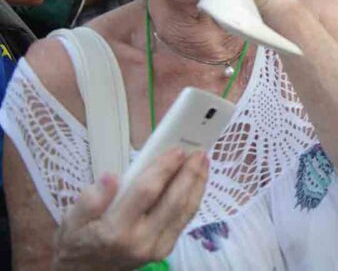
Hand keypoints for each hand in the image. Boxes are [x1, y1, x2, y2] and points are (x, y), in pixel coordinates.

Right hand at [53, 149, 207, 270]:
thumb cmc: (78, 242)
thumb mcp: (71, 220)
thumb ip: (89, 200)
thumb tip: (110, 178)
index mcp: (115, 231)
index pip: (146, 192)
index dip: (164, 168)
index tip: (176, 150)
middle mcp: (140, 241)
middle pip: (173, 201)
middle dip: (189, 174)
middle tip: (199, 151)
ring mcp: (156, 248)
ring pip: (185, 211)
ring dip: (197, 184)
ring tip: (203, 161)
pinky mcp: (164, 250)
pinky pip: (183, 220)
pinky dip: (193, 198)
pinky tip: (196, 182)